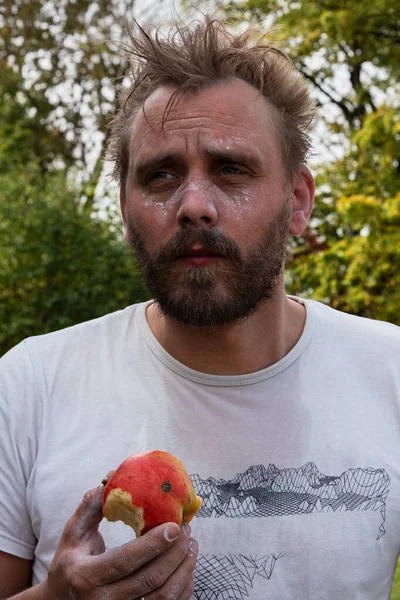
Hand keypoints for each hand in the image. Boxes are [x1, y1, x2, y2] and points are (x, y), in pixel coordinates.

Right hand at [42, 483, 197, 598]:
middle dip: (174, 553)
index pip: (125, 561)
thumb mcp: (73, 531)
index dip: (153, 544)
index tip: (174, 525)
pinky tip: (186, 565)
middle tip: (185, 529)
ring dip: (183, 569)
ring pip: (162, 597)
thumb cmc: (70, 560)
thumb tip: (113, 475)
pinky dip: (183, 586)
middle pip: (150, 579)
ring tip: (190, 544)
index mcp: (86, 575)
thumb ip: (92, 505)